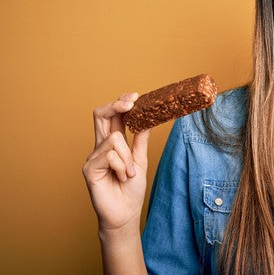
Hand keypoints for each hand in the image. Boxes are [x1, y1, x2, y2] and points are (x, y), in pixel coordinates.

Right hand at [83, 92, 150, 233]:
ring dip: (128, 156)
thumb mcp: (140, 160)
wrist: (125, 214)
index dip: (120, 103)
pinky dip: (122, 166)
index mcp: (111, 143)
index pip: (111, 116)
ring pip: (114, 139)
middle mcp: (99, 147)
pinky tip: (123, 177)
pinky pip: (110, 156)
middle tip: (132, 102)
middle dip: (116, 105)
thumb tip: (147, 119)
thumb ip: (140, 140)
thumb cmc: (131, 189)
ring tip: (130, 173)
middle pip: (99, 115)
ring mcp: (92, 158)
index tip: (136, 96)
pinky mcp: (89, 170)